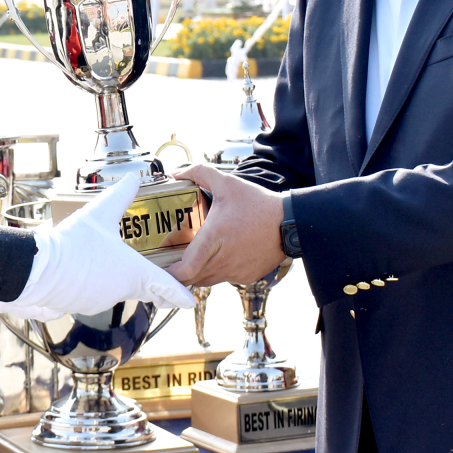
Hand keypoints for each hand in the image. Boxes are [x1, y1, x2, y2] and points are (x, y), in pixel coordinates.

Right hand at [0, 174, 194, 319]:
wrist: (38, 269)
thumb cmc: (73, 243)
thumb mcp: (100, 213)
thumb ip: (120, 196)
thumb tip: (133, 178)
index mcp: (134, 273)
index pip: (165, 287)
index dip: (179, 293)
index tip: (190, 299)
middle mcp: (122, 291)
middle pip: (142, 288)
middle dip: (148, 283)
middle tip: (154, 275)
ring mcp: (101, 301)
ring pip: (117, 291)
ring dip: (118, 280)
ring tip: (111, 264)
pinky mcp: (82, 305)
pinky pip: (96, 295)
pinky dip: (97, 284)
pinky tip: (88, 271)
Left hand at [166, 164, 286, 287]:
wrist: (290, 223)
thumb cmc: (259, 205)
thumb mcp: (227, 183)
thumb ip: (199, 173)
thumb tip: (177, 172)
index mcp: (215, 238)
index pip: (187, 269)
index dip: (171, 274)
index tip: (161, 268)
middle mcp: (224, 259)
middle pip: (192, 277)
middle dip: (179, 271)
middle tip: (171, 260)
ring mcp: (236, 271)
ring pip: (207, 280)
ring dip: (197, 272)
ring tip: (192, 257)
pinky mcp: (246, 276)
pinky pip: (224, 279)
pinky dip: (216, 271)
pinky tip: (217, 256)